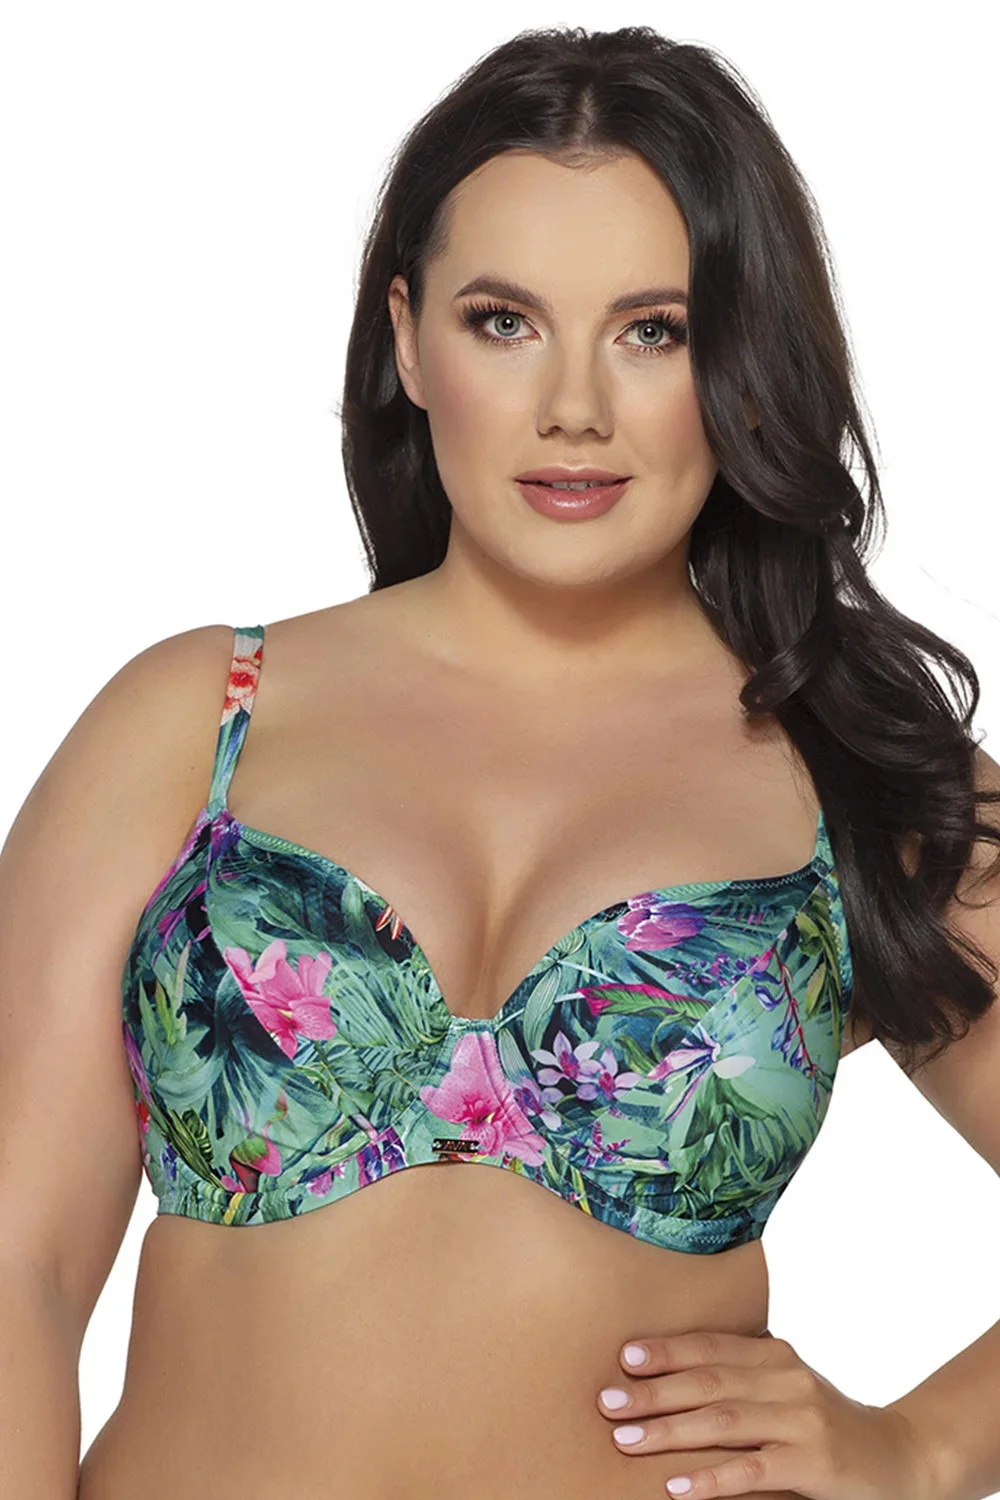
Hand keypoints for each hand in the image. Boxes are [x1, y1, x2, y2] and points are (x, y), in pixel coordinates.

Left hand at [595, 1329, 929, 1498]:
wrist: (900, 1457)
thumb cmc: (825, 1425)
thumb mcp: (785, 1390)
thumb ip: (740, 1380)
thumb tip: (665, 1381)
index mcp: (775, 1355)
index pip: (711, 1346)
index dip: (666, 1350)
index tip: (623, 1357)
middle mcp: (787, 1379)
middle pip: (709, 1380)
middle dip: (654, 1391)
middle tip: (607, 1401)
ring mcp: (802, 1419)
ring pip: (723, 1421)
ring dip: (670, 1430)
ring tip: (626, 1439)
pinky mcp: (814, 1463)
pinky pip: (753, 1470)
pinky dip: (713, 1478)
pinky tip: (678, 1487)